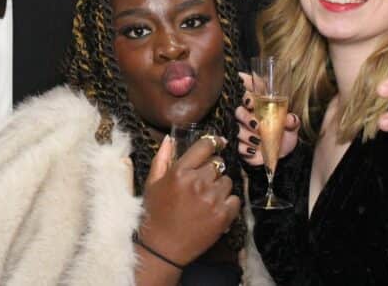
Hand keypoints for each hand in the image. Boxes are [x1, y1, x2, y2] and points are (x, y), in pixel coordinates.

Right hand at [138, 134, 239, 266]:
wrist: (162, 248)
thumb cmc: (154, 214)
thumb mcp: (153, 183)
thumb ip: (162, 158)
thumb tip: (170, 139)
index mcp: (180, 171)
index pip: (204, 147)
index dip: (214, 142)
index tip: (219, 142)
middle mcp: (198, 182)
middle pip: (218, 164)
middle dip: (212, 170)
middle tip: (203, 181)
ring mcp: (212, 199)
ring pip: (227, 181)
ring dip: (220, 186)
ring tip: (207, 198)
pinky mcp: (222, 216)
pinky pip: (235, 200)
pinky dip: (228, 203)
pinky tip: (215, 208)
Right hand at [236, 72, 298, 164]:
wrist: (279, 154)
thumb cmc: (283, 135)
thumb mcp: (290, 127)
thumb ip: (292, 121)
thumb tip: (291, 118)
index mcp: (258, 105)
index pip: (248, 93)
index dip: (247, 95)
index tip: (251, 102)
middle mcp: (247, 115)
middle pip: (238, 110)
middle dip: (245, 117)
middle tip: (256, 124)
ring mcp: (241, 129)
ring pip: (236, 128)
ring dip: (245, 134)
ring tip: (257, 140)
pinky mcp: (238, 144)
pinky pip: (236, 145)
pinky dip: (244, 148)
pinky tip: (252, 150)